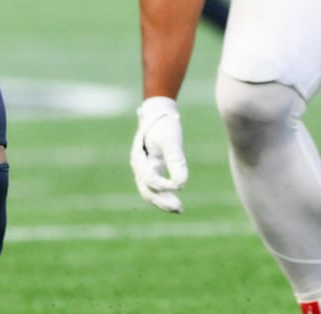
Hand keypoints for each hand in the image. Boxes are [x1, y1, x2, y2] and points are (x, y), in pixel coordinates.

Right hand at [129, 96, 186, 212]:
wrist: (158, 113)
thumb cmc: (164, 124)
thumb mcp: (171, 139)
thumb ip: (176, 160)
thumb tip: (182, 183)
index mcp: (139, 159)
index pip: (150, 180)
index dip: (164, 185)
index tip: (180, 185)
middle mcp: (138, 166)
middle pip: (147, 191)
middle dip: (162, 201)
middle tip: (179, 208)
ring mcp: (143, 169)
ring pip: (150, 192)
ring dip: (163, 201)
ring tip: (179, 209)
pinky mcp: (151, 169)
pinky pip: (155, 188)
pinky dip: (164, 195)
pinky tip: (176, 200)